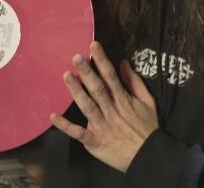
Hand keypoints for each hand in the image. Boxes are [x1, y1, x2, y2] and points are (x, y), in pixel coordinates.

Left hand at [50, 41, 158, 172]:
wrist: (149, 157)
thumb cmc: (147, 128)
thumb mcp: (147, 102)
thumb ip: (135, 82)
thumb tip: (123, 62)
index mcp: (123, 100)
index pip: (111, 76)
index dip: (102, 60)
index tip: (93, 46)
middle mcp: (111, 111)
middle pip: (97, 88)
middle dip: (87, 72)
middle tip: (76, 57)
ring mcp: (102, 126)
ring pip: (87, 106)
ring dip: (76, 91)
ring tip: (66, 75)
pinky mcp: (95, 141)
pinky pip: (79, 133)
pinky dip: (66, 126)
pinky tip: (53, 116)